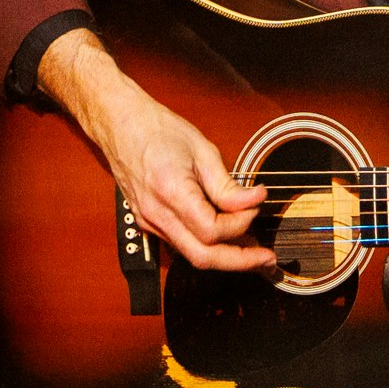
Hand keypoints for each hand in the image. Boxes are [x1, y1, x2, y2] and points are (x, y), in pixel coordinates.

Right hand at [36, 28, 274, 272]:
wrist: (121, 126)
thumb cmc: (159, 131)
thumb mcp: (202, 150)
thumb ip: (227, 184)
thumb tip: (254, 201)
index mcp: (170, 192)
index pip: (213, 230)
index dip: (241, 223)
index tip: (256, 205)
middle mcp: (156, 214)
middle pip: (202, 257)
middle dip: (240, 261)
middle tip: (267, 259)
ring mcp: (150, 222)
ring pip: (192, 256)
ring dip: (226, 258)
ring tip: (254, 251)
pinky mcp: (149, 223)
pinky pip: (182, 245)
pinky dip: (208, 247)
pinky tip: (227, 240)